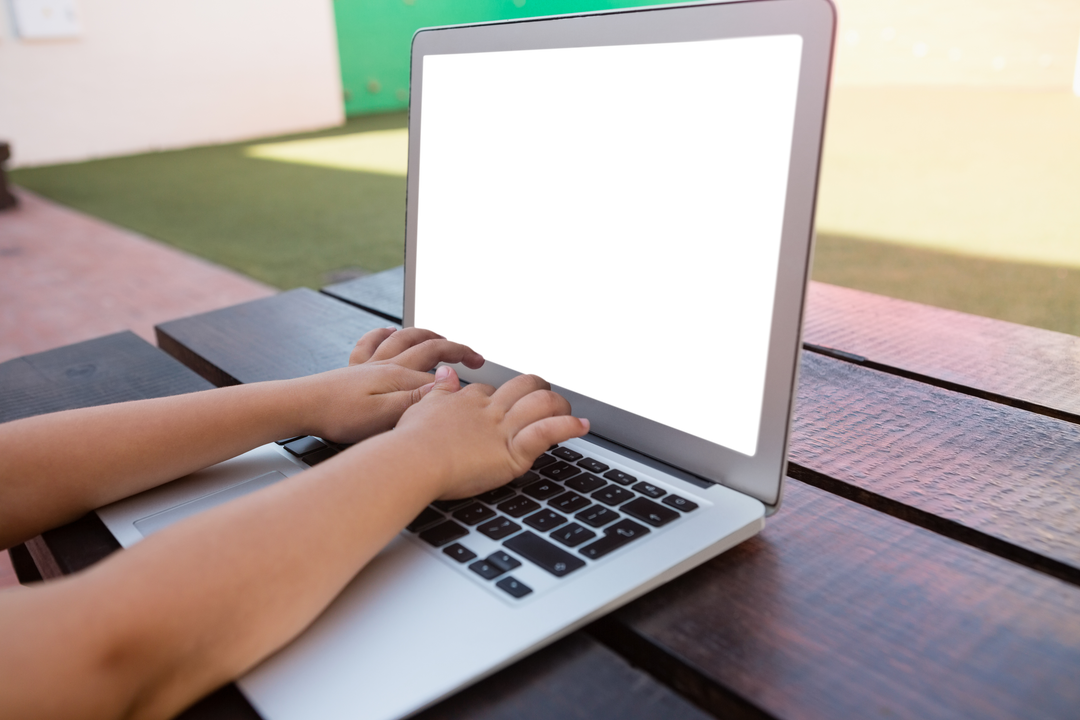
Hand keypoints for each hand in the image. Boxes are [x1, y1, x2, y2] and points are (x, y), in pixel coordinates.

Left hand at [296, 326, 484, 443]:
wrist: (302, 405)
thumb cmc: (339, 415)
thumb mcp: (384, 415)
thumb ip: (416, 400)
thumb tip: (446, 386)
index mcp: (399, 377)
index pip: (441, 377)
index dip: (463, 383)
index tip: (480, 392)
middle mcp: (388, 364)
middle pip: (430, 347)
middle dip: (457, 348)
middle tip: (476, 355)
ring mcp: (371, 364)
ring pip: (405, 338)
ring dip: (426, 333)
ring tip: (441, 333)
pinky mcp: (355, 368)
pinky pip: (372, 342)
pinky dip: (383, 333)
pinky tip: (388, 329)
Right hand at [394, 366, 589, 499]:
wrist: (412, 461)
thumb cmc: (410, 441)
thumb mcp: (422, 406)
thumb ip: (439, 390)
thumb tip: (446, 373)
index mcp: (467, 399)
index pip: (492, 391)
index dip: (504, 396)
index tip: (508, 403)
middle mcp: (489, 409)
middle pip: (524, 386)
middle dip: (539, 387)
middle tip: (547, 394)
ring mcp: (503, 429)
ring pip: (542, 403)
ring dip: (560, 404)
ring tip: (569, 411)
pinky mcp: (512, 451)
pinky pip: (547, 433)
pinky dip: (569, 427)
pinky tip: (582, 425)